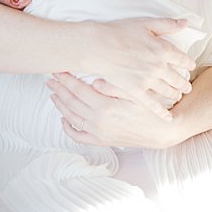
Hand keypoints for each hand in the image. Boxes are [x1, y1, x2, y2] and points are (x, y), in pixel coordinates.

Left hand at [47, 73, 180, 148]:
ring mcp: (98, 133)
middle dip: (59, 89)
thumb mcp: (136, 93)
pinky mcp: (100, 141)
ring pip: (71, 117)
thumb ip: (114, 86)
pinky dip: (68, 126)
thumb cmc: (150, 108)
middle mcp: (98, 121)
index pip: (78, 89)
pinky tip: (64, 117)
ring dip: (60, 104)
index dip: (66, 79)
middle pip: (71, 102)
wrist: (160, 131)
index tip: (58, 70)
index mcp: (106, 106)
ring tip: (54, 93)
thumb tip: (95, 81)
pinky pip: (78, 135)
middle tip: (51, 78)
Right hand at [84, 17, 194, 119]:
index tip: (190, 67)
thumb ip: (167, 24)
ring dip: (175, 95)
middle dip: (184, 84)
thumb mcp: (146, 23)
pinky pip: (153, 104)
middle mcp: (159, 66)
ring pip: (168, 91)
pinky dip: (162, 113)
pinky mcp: (136, 90)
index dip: (188, 63)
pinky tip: (168, 118)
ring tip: (178, 96)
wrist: (99, 46)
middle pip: (178, 78)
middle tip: (187, 87)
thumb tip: (186, 22)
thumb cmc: (120, 32)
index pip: (183, 59)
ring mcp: (148, 80)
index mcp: (163, 49)